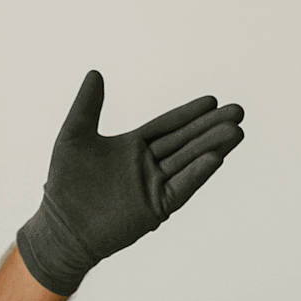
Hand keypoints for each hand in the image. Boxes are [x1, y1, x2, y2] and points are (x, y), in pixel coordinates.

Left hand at [16, 70, 244, 294]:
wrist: (61, 227)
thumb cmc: (64, 183)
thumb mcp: (74, 136)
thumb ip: (87, 105)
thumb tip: (95, 72)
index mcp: (133, 146)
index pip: (168, 125)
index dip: (189, 113)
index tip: (212, 99)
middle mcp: (148, 165)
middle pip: (186, 141)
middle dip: (211, 126)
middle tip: (238, 111)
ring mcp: (154, 187)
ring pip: (189, 162)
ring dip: (213, 146)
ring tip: (236, 130)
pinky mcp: (155, 208)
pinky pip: (181, 188)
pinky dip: (197, 173)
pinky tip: (215, 158)